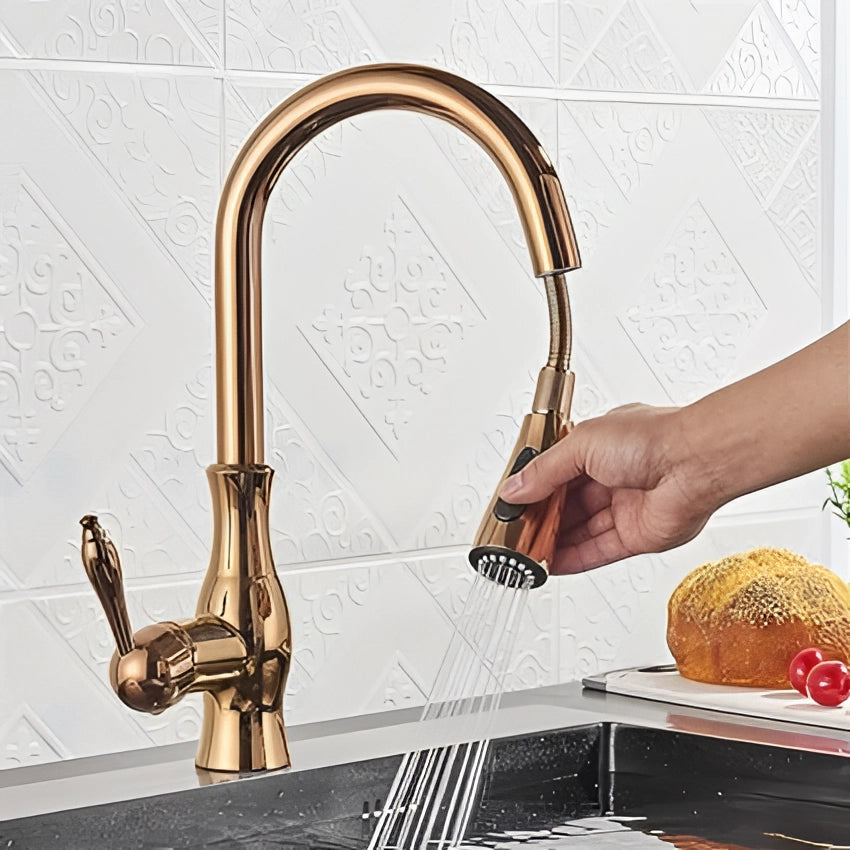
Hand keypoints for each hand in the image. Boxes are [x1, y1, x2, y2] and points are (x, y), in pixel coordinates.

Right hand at [498, 404, 715, 573]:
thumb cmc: (651, 439)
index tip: (514, 504)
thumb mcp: (580, 445)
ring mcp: (625, 508)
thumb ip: (543, 471)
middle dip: (541, 518)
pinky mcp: (637, 536)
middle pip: (568, 505)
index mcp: (600, 447)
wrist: (694, 463)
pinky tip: (553, 564)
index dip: (535, 489)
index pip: (557, 472)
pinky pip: (599, 552)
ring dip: (554, 542)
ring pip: (581, 531)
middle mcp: (613, 477)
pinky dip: (574, 559)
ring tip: (527, 551)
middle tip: (516, 531)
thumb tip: (515, 488)